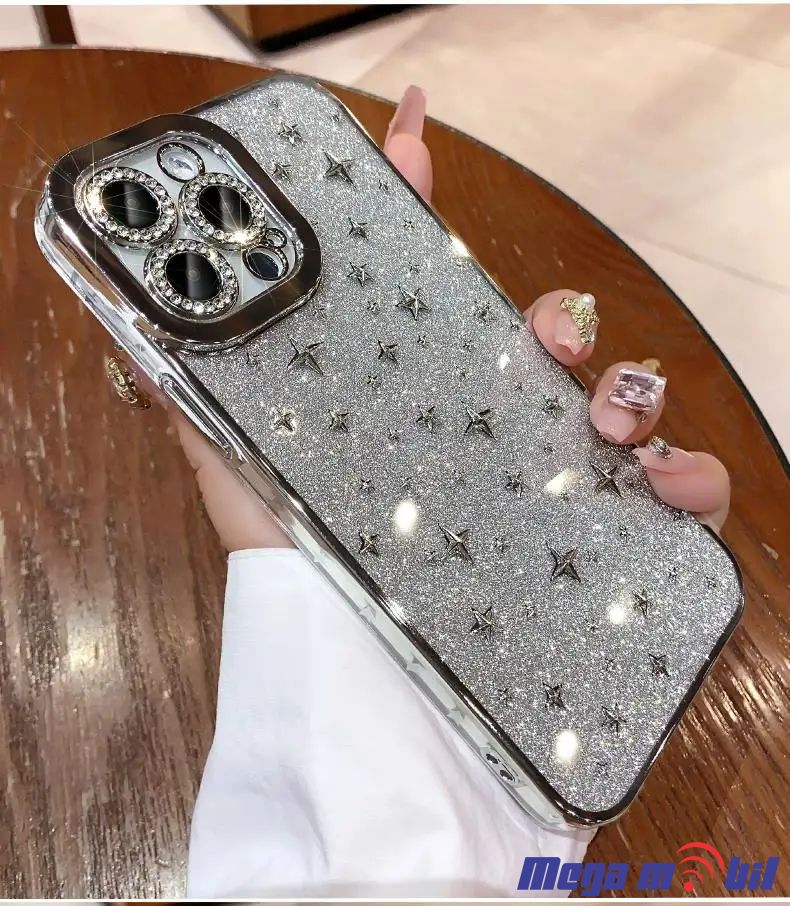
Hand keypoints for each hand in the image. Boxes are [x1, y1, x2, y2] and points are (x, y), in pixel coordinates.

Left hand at [168, 85, 729, 550]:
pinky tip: (663, 483)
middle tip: (540, 333)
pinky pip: (676, 497)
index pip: (440, 295)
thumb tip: (165, 303)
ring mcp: (546, 482)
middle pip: (545, 346)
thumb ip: (206, 384)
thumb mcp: (236, 458)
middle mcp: (488, 432)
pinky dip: (687, 479)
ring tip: (603, 415)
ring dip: (630, 390)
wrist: (345, 669)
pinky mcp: (599, 543)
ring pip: (623, 407)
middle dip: (554, 318)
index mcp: (415, 398)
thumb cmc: (291, 563)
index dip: (429, 213)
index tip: (414, 140)